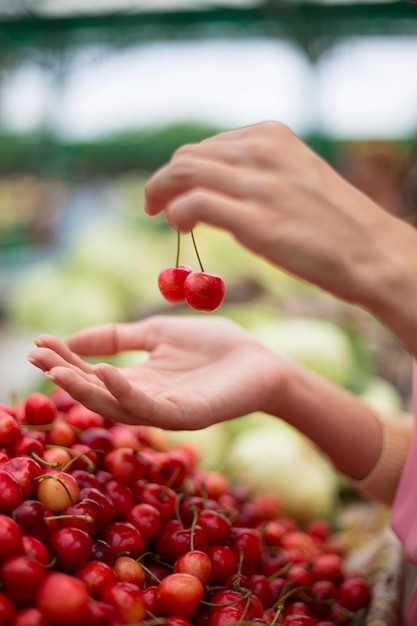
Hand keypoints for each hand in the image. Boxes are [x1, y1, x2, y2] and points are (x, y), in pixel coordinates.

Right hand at [27, 315, 284, 427]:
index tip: (37, 342)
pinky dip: (125, 393)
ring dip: (85, 389)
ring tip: (58, 369)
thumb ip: (118, 337)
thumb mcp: (158, 333)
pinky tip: (105, 373)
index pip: (93, 373)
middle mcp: (146, 400)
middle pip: (97, 393)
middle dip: (65, 376)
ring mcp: (166, 411)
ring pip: (116, 406)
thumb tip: (71, 338)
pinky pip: (150, 409)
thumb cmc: (214, 346)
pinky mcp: (188, 416)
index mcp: (138, 382)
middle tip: (36, 358)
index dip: (65, 359)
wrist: (260, 360)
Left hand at [145, 122, 415, 329]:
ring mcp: (258, 184)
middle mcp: (262, 151)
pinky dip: (176, 213)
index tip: (175, 190)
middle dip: (162, 180)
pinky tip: (180, 227)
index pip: (206, 146)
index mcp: (272, 136)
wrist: (371, 253)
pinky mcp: (254, 220)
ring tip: (158, 215)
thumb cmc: (335, 224)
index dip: (182, 169)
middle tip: (153, 204)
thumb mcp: (296, 178)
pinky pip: (193, 205)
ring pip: (182, 174)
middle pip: (187, 156)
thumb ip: (258, 172)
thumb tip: (215, 184)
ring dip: (159, 193)